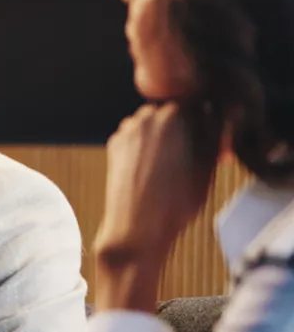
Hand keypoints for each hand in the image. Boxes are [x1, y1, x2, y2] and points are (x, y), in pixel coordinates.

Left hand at [93, 102, 218, 310]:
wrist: (137, 226)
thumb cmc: (178, 199)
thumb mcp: (209, 163)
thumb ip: (214, 131)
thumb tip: (218, 112)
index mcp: (174, 114)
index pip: (197, 105)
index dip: (205, 124)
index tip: (208, 143)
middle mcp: (146, 115)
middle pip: (172, 113)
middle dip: (183, 129)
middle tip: (191, 158)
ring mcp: (127, 129)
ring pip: (153, 126)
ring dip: (163, 139)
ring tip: (171, 169)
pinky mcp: (114, 144)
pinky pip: (137, 139)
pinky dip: (145, 149)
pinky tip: (152, 172)